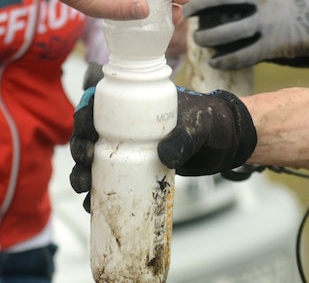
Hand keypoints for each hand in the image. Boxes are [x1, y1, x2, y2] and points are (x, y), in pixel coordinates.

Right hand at [70, 86, 256, 209]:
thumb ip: (185, 136)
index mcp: (137, 102)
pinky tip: (93, 205)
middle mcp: (129, 123)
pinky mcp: (139, 168)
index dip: (84, 115)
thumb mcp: (201, 125)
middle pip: (91, 133)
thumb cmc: (214, 122)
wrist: (228, 143)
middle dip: (79, 148)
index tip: (85, 133)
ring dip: (83, 173)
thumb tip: (164, 155)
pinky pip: (111, 179)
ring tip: (84, 190)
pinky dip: (99, 192)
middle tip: (85, 163)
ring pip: (96, 158)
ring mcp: (132, 147)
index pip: (100, 102)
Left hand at [183, 0, 308, 68]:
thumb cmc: (300, 4)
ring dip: (206, 37)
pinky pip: (241, 55)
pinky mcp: (272, 45)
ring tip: (197, 40)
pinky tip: (214, 62)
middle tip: (186, 13)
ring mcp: (267, 22)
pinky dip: (224, 60)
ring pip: (225, 30)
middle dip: (196, 5)